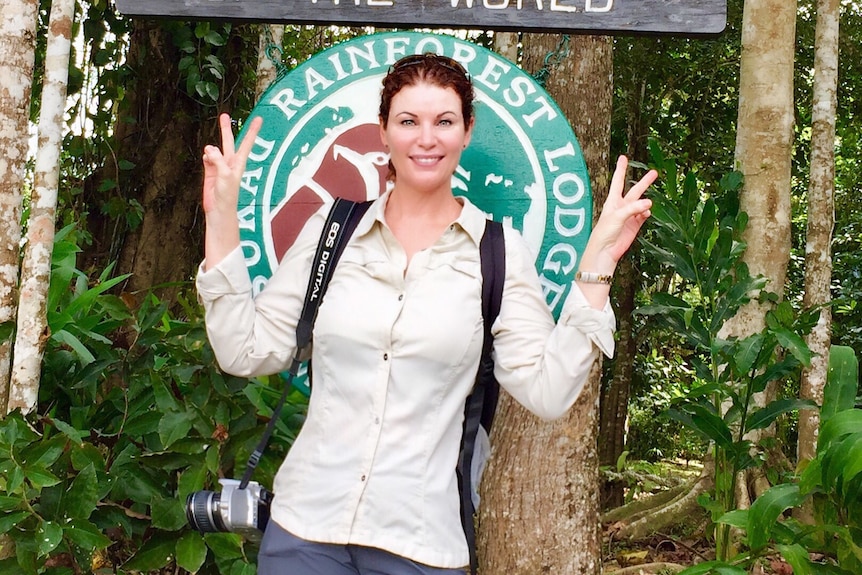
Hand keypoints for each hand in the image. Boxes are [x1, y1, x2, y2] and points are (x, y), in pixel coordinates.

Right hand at [201, 113, 262, 268]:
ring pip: (214, 150)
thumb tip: (209, 148)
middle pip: (228, 141)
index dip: (252, 130)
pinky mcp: (210, 172)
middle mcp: (230, 162)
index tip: (259, 118)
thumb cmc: (228, 196)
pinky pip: (207, 159)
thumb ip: (218, 160)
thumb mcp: (225, 176)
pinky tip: (206, 159)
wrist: (219, 210)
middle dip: (226, 129)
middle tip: (224, 115)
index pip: (247, 143)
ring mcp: (220, 166)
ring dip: (211, 150)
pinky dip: (205, 157)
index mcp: (239, 162)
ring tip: (209, 154)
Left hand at [587, 155, 656, 268]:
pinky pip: (644, 215)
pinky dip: (646, 213)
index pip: (618, 181)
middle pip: (635, 190)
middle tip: (655, 172)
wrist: (605, 252)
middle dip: (645, 182)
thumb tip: (649, 203)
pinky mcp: (635, 225)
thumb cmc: (604, 233)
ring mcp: (629, 216)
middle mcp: (621, 207)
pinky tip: (646, 213)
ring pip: (642, 203)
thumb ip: (633, 208)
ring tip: (648, 203)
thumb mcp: (617, 216)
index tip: (623, 157)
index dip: (621, 169)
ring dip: (646, 202)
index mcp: (612, 201)